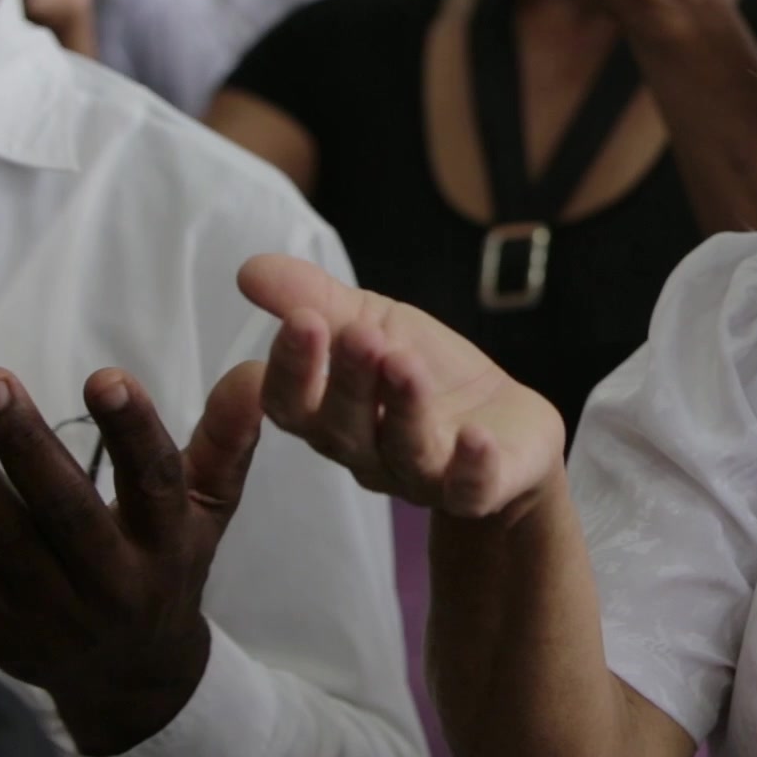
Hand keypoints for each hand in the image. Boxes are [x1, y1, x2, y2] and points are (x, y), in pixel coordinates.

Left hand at [0, 367, 264, 754]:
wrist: (132, 673)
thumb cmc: (169, 565)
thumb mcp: (209, 509)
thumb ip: (226, 439)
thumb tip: (253, 371)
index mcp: (171, 543)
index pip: (156, 481)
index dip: (133, 429)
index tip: (104, 376)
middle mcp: (117, 582)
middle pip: (66, 509)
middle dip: (24, 442)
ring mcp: (56, 613)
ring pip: (4, 536)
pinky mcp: (4, 631)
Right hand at [235, 254, 566, 517]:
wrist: (508, 423)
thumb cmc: (424, 370)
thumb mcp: (371, 322)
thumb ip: (314, 299)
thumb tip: (248, 268)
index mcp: (330, 414)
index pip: (292, 402)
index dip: (292, 367)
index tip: (301, 321)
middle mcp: (367, 453)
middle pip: (344, 426)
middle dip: (348, 378)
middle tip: (358, 333)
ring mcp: (422, 475)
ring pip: (405, 449)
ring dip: (404, 406)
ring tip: (405, 362)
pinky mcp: (479, 489)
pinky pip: (470, 488)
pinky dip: (472, 465)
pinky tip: (477, 437)